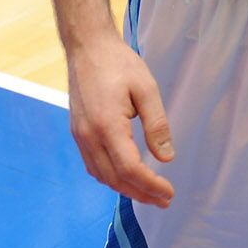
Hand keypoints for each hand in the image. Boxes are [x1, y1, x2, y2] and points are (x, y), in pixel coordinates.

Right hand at [65, 39, 175, 206]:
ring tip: (149, 193)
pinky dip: (110, 178)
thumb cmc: (119, 63)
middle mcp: (89, 137)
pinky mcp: (77, 132)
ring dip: (125, 189)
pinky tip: (125, 177)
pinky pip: (92, 165)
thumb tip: (166, 158)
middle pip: (115, 179)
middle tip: (164, 200)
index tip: (169, 192)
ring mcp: (80, 136)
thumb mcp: (146, 88)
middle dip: (141, 193)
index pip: (129, 169)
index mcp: (107, 126)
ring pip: (101, 176)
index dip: (150, 186)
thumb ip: (157, 125)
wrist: (87, 47)